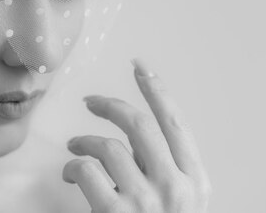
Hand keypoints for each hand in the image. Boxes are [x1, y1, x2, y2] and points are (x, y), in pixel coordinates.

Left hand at [62, 59, 211, 212]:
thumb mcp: (180, 203)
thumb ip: (165, 170)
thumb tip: (135, 134)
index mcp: (196, 181)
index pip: (175, 121)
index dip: (156, 89)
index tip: (139, 66)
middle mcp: (176, 187)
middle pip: (139, 125)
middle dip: (110, 105)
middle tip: (90, 101)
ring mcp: (147, 202)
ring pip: (108, 146)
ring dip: (84, 140)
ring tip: (74, 147)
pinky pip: (87, 171)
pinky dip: (72, 166)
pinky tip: (69, 174)